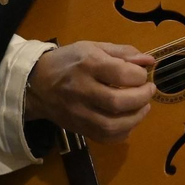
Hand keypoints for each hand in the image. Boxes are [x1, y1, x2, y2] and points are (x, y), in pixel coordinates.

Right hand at [26, 41, 155, 141]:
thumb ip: (123, 53)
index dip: (140, 76)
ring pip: (112, 125)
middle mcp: (82, 90)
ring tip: (143, 108)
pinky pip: (105, 138)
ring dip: (136, 118)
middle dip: (142, 98)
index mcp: (87, 64)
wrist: (35, 83)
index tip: (142, 74)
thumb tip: (149, 61)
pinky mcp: (78, 128)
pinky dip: (122, 133)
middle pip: (118, 102)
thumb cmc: (68, 61)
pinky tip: (127, 122)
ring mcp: (78, 113)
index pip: (122, 74)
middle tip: (148, 91)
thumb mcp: (93, 47)